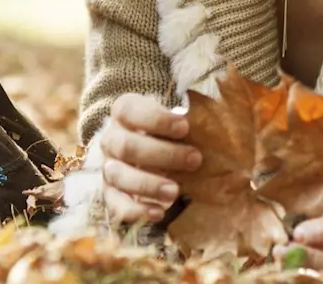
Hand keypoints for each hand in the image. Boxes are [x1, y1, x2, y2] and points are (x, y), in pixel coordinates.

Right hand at [97, 93, 201, 222]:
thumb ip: (190, 118)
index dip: (156, 119)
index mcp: (124, 112)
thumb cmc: (170, 132)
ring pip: (118, 175)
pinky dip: (135, 211)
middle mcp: (111, 139)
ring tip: (175, 192)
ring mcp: (108, 167)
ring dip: (148, 185)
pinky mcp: (110, 194)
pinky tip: (159, 213)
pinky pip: (115, 205)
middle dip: (162, 154)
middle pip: (125, 146)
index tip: (185, 127)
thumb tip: (213, 117)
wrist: (153, 153)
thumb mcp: (176, 119)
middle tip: (194, 160)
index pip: (130, 110)